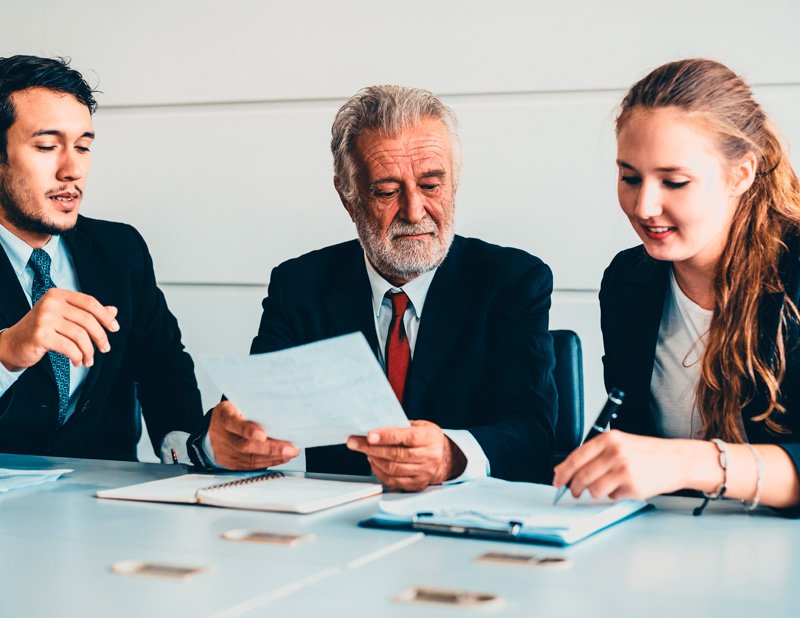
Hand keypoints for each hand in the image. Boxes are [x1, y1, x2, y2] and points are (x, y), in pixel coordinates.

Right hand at [0, 289, 118, 370]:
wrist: (12, 344)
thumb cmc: (41, 329)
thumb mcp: (63, 316)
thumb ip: (86, 313)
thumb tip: (113, 310)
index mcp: (58, 295)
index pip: (90, 302)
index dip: (105, 316)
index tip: (115, 328)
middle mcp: (51, 303)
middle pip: (88, 320)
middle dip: (100, 337)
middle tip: (106, 349)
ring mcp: (44, 319)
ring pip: (80, 335)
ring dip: (89, 351)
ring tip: (89, 360)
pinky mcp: (41, 335)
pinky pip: (69, 347)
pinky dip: (78, 356)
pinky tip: (78, 361)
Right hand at [207, 400, 299, 469]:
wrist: (211, 429)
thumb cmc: (230, 414)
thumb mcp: (237, 404)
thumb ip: (252, 409)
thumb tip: (278, 412)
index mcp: (224, 417)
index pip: (234, 423)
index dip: (248, 430)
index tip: (262, 434)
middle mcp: (222, 436)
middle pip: (246, 445)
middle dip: (271, 448)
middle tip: (290, 448)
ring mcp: (225, 452)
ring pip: (250, 458)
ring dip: (273, 457)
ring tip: (291, 453)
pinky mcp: (230, 463)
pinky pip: (250, 465)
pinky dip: (268, 462)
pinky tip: (281, 458)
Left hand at [346, 420, 465, 490]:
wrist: (445, 457)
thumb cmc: (426, 438)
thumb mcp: (419, 426)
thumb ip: (400, 427)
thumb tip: (374, 427)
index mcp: (430, 437)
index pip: (406, 437)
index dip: (386, 436)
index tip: (369, 435)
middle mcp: (429, 456)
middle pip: (396, 455)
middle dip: (371, 448)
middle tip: (354, 442)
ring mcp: (424, 473)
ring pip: (393, 469)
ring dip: (374, 459)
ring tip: (364, 450)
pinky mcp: (417, 484)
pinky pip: (393, 481)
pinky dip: (379, 471)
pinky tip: (373, 462)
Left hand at [553, 430, 693, 499]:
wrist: (676, 460)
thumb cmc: (646, 453)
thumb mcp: (620, 443)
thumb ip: (595, 454)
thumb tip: (567, 469)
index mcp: (609, 439)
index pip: (576, 457)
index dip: (563, 471)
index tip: (556, 480)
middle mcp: (615, 453)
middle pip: (582, 476)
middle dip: (574, 487)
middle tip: (573, 491)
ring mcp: (624, 470)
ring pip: (594, 490)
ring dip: (594, 492)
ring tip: (605, 487)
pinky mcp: (633, 486)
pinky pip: (611, 496)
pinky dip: (613, 495)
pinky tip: (623, 487)